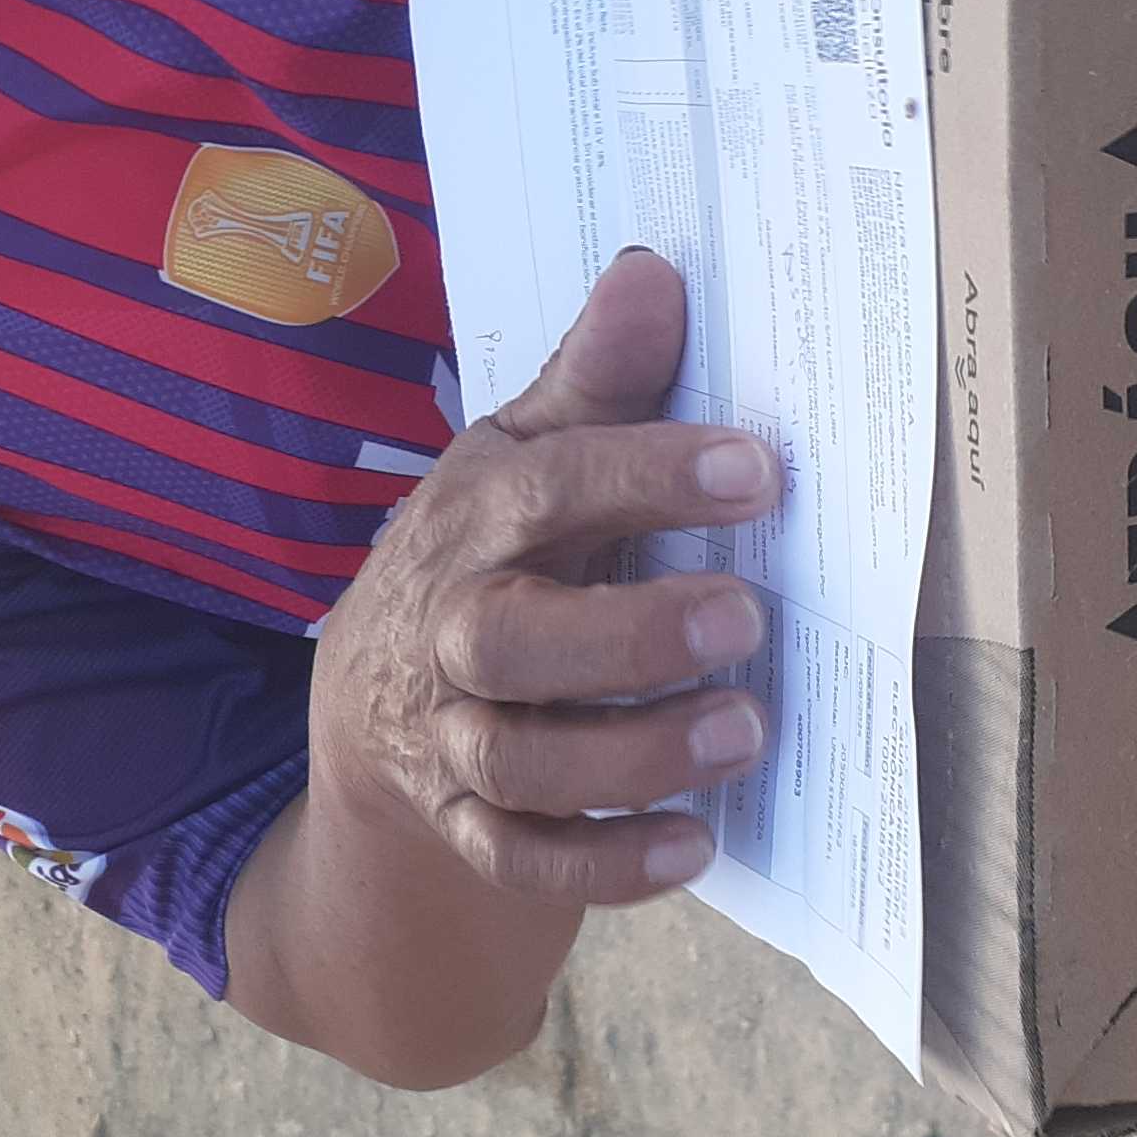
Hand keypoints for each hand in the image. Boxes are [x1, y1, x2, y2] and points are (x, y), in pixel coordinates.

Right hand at [308, 245, 777, 904]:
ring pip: (522, 762)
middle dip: (627, 637)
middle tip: (746, 618)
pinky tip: (695, 847)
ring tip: (748, 728)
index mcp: (470, 522)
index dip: (646, 474)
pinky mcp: (466, 825)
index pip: (546, 489)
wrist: (377, 702)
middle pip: (510, 642)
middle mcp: (451, 632)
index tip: (759, 468)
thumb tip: (653, 272)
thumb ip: (596, 385)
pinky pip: (521, 861)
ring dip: (635, 754)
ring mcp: (451, 737)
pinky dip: (605, 864)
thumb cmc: (489, 556)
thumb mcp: (522, 461)